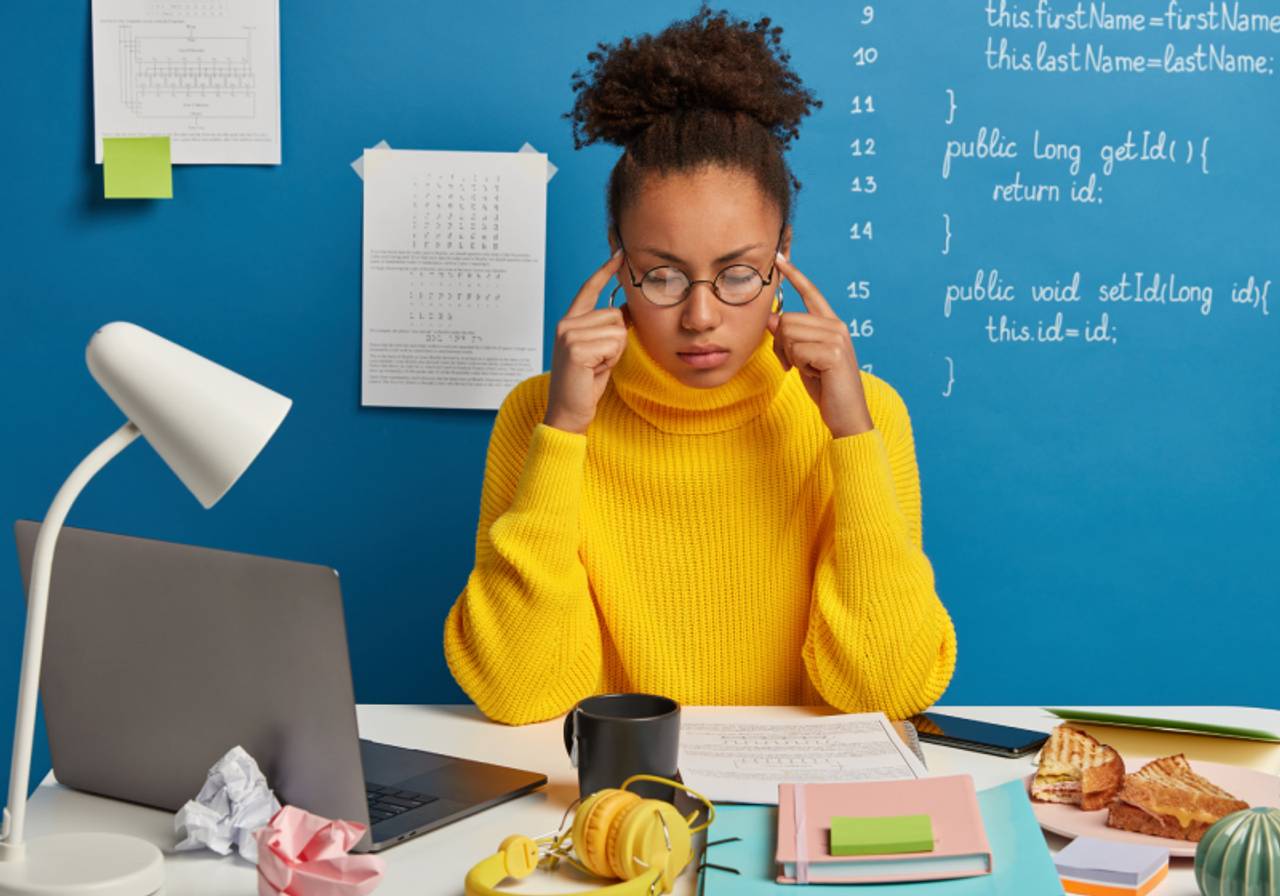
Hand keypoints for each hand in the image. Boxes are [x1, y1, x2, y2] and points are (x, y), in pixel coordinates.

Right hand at [542, 250, 630, 434]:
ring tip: (596, 367)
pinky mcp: (575, 348)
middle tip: (599, 362)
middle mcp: (565, 324)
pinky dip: (611, 360)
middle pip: (615, 314)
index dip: (605, 271)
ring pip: (617, 329)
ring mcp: (568, 334)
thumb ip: (608, 330)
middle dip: (617, 340)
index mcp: (569, 323)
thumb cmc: (585, 385)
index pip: (589, 289)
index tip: (619, 253)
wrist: (568, 413)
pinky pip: (614, 344)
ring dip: (615, 352)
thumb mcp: (600, 352)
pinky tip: (594, 371)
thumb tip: (628, 310)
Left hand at [766, 252, 873, 437]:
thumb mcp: (802, 358)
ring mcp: (836, 338)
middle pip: (787, 319)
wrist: (847, 415)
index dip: (795, 276)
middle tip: (795, 365)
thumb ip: (790, 337)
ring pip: (789, 334)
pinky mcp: (833, 353)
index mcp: (831, 324)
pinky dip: (799, 366)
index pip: (811, 293)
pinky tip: (815, 375)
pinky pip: (797, 350)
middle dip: (782, 345)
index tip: (779, 258)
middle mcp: (836, 325)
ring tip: (808, 370)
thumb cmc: (825, 388)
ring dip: (790, 357)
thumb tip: (771, 318)